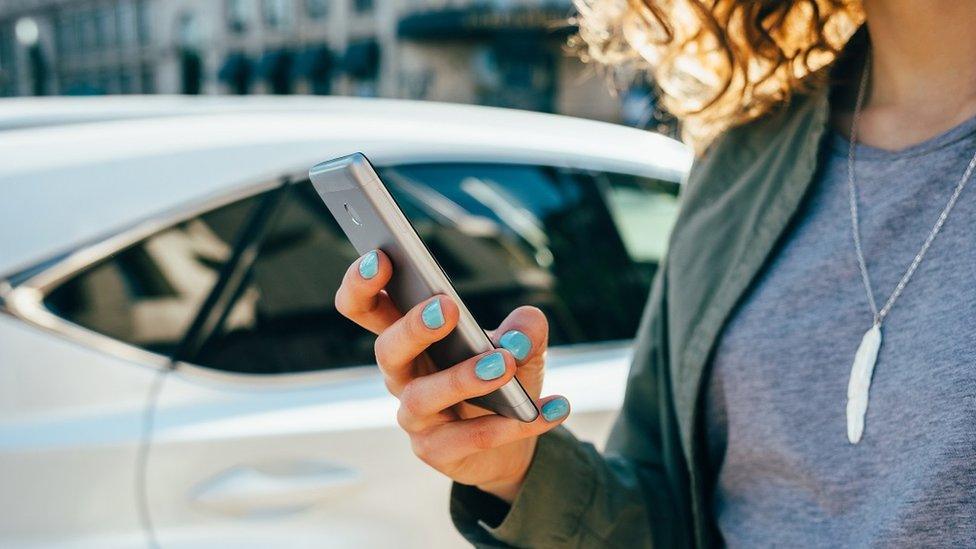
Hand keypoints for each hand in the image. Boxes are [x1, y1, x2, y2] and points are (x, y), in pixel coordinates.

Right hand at [335, 250, 570, 501]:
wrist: (513, 440)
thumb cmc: (501, 378)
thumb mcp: (520, 346)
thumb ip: (525, 329)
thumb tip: (526, 326)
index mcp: (408, 336)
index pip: (366, 307)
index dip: (363, 284)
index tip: (382, 257)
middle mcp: (402, 374)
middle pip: (386, 349)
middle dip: (412, 327)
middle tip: (445, 307)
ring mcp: (414, 416)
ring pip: (423, 396)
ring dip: (463, 377)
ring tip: (504, 363)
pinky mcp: (436, 451)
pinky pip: (469, 438)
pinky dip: (512, 424)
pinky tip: (550, 409)